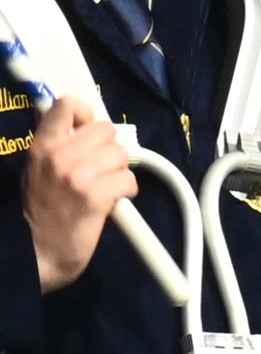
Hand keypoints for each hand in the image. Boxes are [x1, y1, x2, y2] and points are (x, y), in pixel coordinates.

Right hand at [23, 96, 134, 291]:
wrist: (38, 248)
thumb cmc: (42, 207)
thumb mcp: (39, 168)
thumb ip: (58, 145)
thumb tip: (83, 122)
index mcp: (42, 146)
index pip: (67, 105)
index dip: (86, 113)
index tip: (88, 129)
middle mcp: (59, 156)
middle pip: (106, 129)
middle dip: (109, 147)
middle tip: (101, 166)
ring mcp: (78, 175)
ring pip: (121, 154)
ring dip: (119, 170)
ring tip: (105, 185)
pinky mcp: (97, 196)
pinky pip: (128, 179)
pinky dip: (127, 190)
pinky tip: (114, 199)